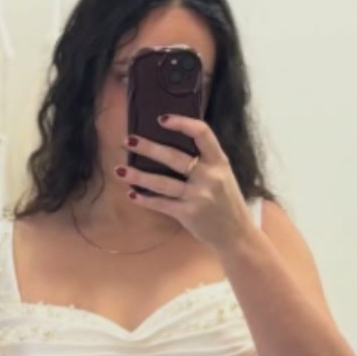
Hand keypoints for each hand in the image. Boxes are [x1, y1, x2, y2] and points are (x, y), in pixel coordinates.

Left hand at [119, 114, 255, 251]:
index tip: (161, 119)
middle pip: (174, 157)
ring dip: (138, 176)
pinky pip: (162, 204)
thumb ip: (205, 161)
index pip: (202, 133)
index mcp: (219, 162)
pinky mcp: (189, 214)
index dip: (181, 123)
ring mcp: (199, 196)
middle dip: (148, 148)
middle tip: (128, 140)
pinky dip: (146, 200)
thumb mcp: (223, 176)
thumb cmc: (227, 203)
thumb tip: (171, 144)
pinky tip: (132, 194)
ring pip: (163, 183)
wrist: (237, 236)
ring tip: (120, 170)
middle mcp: (210, 177)